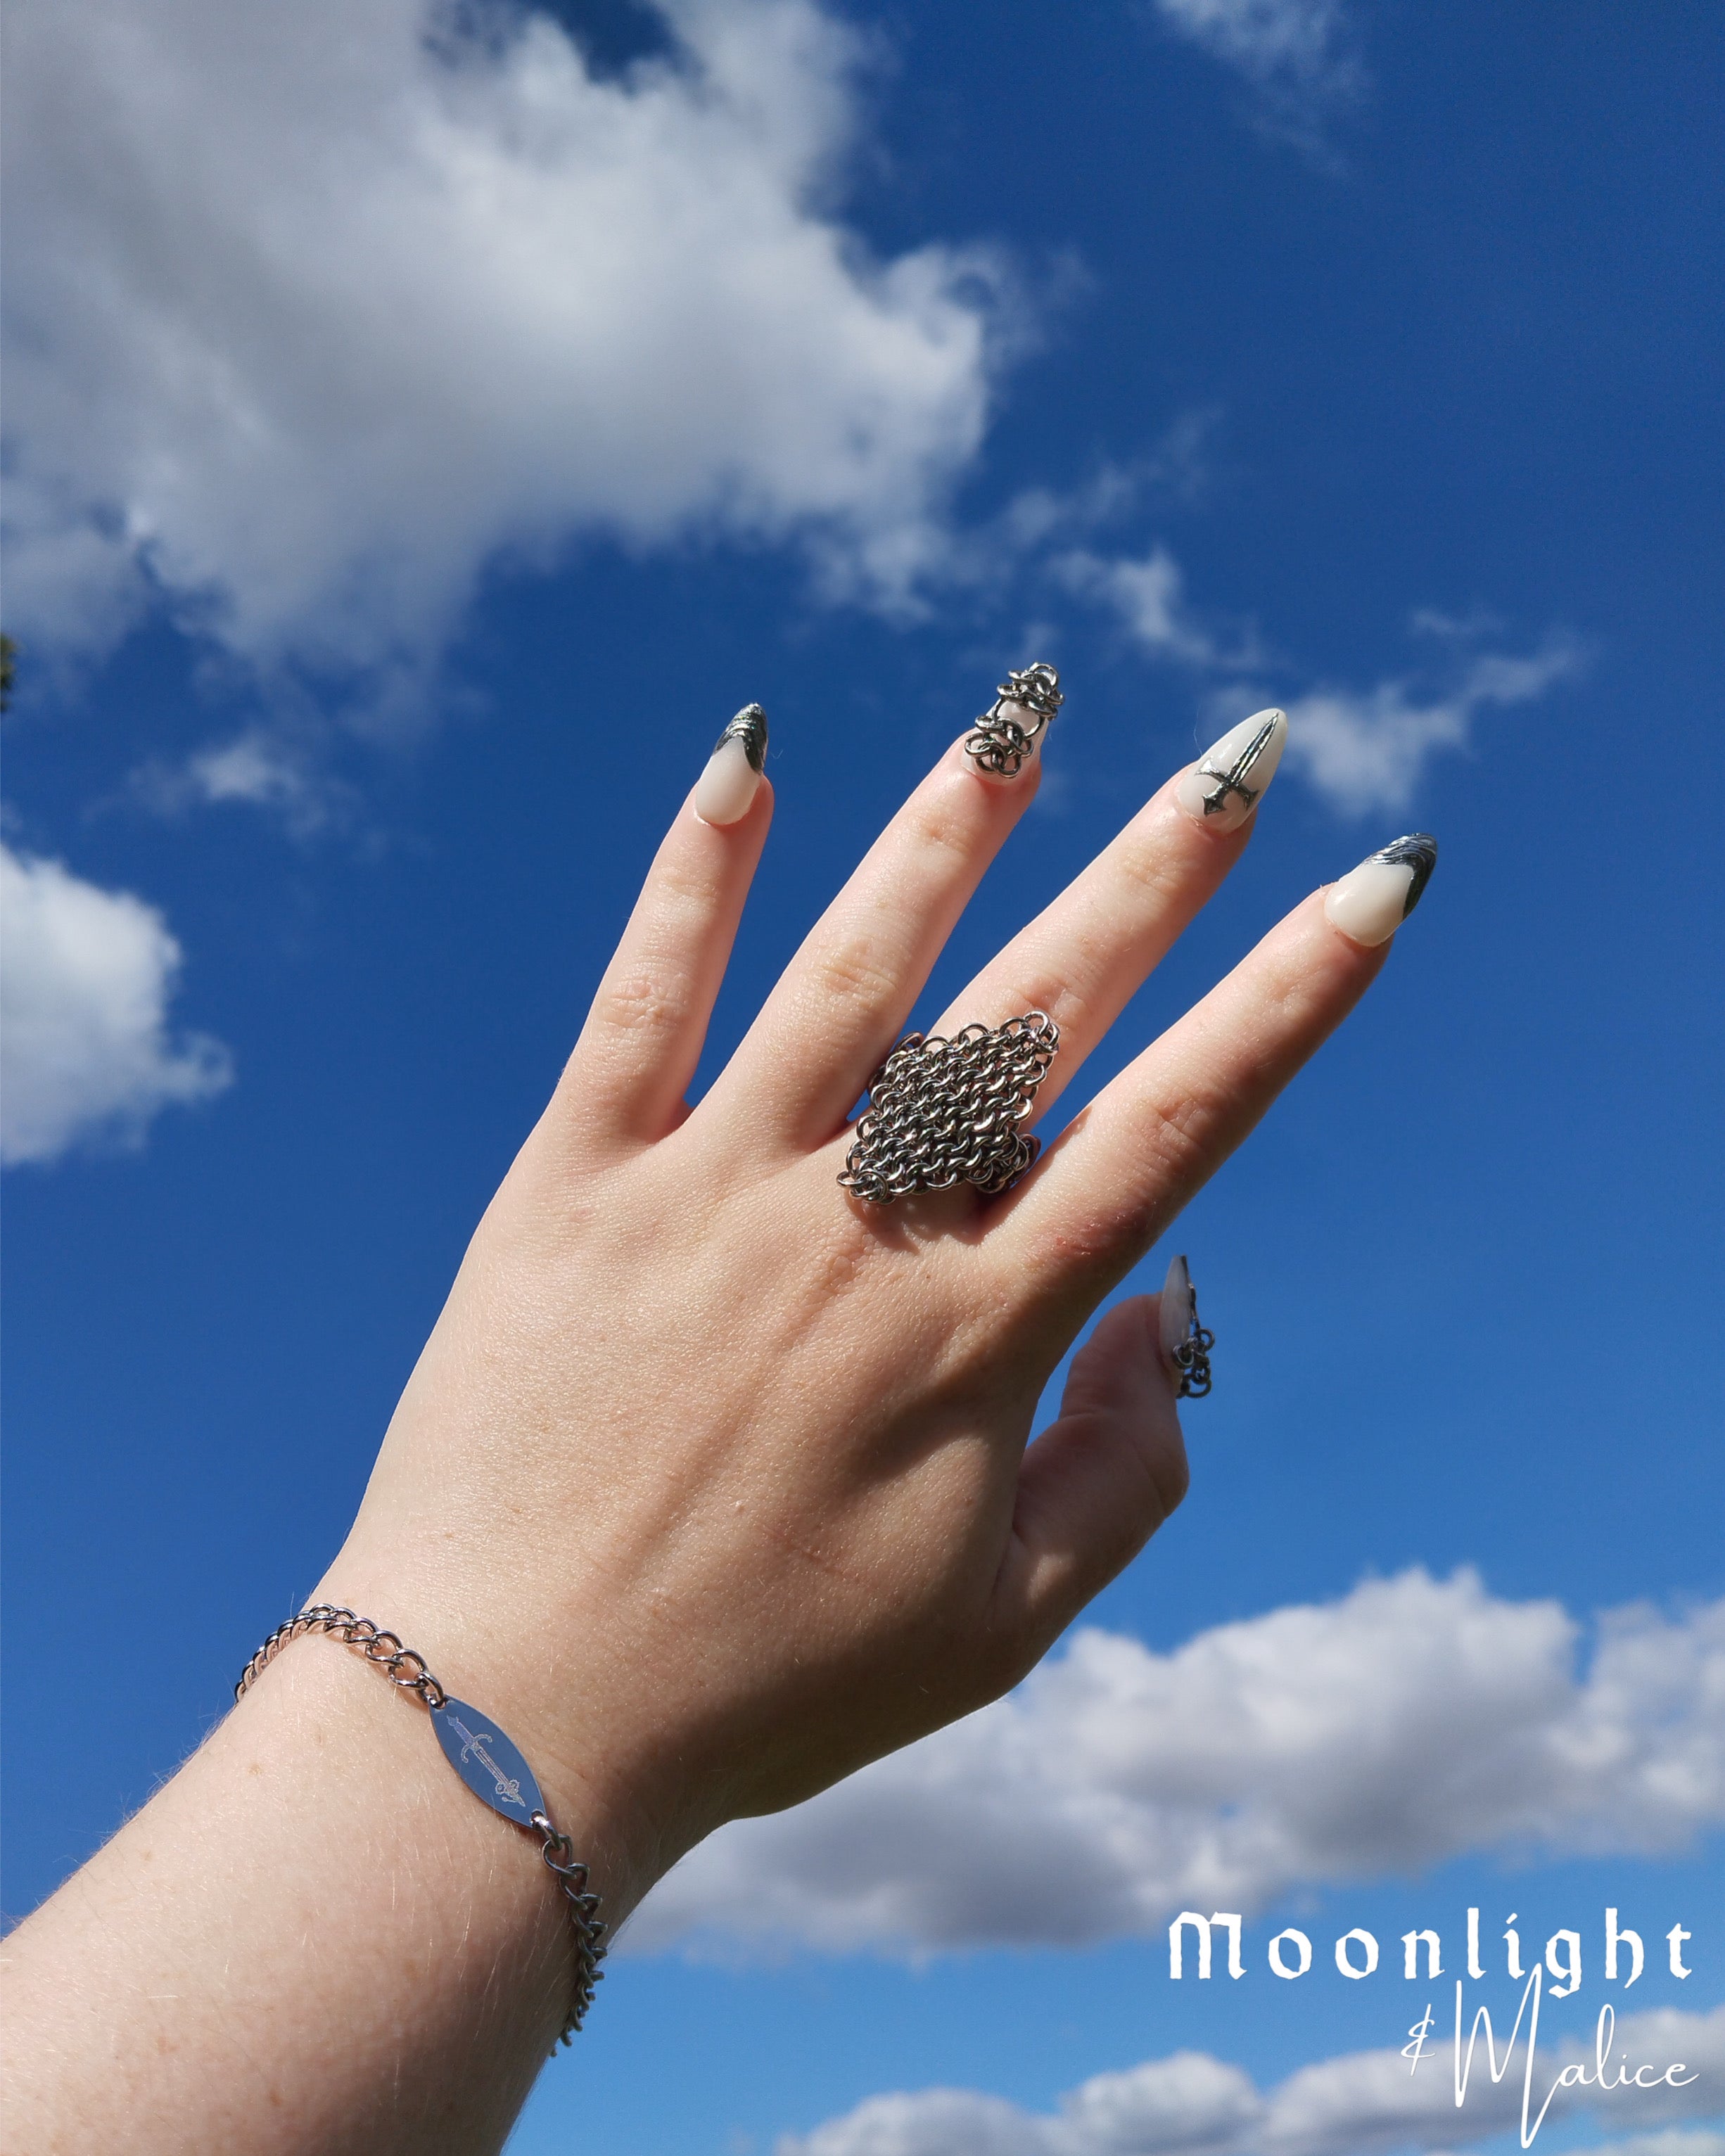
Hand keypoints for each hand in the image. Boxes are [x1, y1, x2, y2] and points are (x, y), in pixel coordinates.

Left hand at [318, 704, 1410, 1901]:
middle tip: (1238, 754)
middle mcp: (861, 1234)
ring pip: (856, 971)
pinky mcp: (573, 1182)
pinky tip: (748, 756)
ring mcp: (711, 1190)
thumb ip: (1128, 1472)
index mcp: (979, 1337)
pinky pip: (643, 999)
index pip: (1174, 1127)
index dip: (1289, 1000)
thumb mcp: (998, 1631)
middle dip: (1156, 876)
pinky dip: (695, 875)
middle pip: (1038, 1015)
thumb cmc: (764, 1689)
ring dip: (951, 833)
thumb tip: (1175, 1306)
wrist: (506, 1720)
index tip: (1372, 887)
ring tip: (1026, 713)